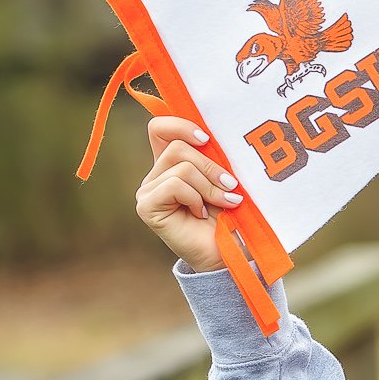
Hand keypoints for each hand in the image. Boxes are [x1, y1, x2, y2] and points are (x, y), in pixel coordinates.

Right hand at [135, 115, 241, 274]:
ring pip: (181, 166)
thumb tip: (211, 133)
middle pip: (177, 147)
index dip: (181, 125)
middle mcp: (155, 175)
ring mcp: (147, 191)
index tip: (207, 139)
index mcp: (171, 164)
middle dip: (211, 166)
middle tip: (231, 187)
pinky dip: (196, 198)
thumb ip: (213, 157)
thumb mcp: (224, 179)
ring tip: (221, 204)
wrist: (229, 254)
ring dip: (209, 186)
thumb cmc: (231, 216)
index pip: (160, 128)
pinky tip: (201, 214)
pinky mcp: (147, 207)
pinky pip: (174, 185)